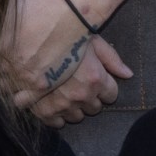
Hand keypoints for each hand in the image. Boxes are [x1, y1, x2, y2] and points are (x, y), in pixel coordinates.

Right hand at [1, 0, 126, 124]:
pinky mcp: (42, 109)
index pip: (111, 95)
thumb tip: (128, 74)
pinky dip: (56, 115)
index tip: (97, 79)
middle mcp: (81, 95)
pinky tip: (53, 103)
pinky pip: (55, 122)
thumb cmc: (63, 33)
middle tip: (80, 84)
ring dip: (74, 106)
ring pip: (76, 116)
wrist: (27, 35)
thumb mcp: (91, 39)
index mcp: (95, 78)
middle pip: (95, 108)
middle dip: (90, 96)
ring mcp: (61, 104)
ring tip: (66, 92)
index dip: (105, 86)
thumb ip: (111, 58)